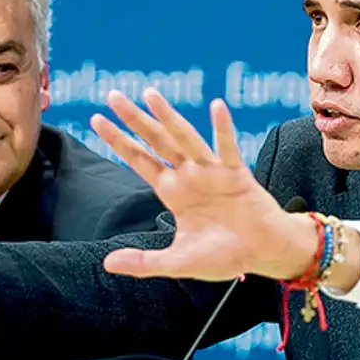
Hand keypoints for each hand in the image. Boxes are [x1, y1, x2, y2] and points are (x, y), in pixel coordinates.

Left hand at [90, 89, 317, 280]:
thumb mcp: (178, 262)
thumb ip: (144, 262)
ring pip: (186, 139)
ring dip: (169, 117)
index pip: (139, 160)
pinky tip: (217, 107)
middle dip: (135, 119)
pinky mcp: (236, 175)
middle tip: (112, 95)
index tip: (96, 120)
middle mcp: (189, 175)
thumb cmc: (224, 255)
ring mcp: (212, 172)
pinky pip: (228, 149)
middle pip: (156, 142)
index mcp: (173, 192)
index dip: (119, 141)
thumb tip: (107, 264)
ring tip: (150, 94)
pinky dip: (223, 128)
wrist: (264, 254)